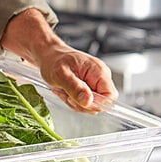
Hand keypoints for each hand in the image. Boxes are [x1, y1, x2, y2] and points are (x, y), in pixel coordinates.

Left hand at [1, 8, 117, 111]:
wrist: (49, 56)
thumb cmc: (54, 61)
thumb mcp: (61, 75)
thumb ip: (75, 88)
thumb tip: (88, 101)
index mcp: (99, 71)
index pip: (110, 96)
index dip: (97, 104)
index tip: (79, 101)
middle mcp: (101, 77)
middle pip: (101, 103)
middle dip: (82, 104)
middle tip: (67, 95)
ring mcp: (95, 83)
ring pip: (91, 105)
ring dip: (76, 103)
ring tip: (64, 91)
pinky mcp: (89, 87)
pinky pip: (85, 102)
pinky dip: (74, 101)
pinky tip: (66, 92)